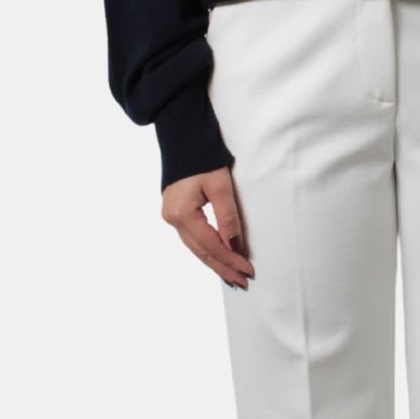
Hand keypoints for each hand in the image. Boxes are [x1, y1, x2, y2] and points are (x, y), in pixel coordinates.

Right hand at [161, 165, 255, 288]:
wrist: (183, 136)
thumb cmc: (203, 156)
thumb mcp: (220, 185)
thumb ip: (228, 217)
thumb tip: (235, 246)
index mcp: (182, 213)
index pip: (211, 245)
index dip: (230, 260)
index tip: (248, 270)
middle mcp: (172, 219)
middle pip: (201, 251)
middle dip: (223, 267)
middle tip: (243, 282)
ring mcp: (170, 216)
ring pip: (195, 248)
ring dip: (215, 262)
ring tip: (232, 276)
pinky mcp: (174, 212)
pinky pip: (192, 238)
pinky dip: (206, 250)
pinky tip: (216, 258)